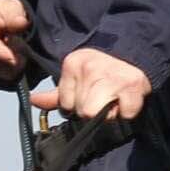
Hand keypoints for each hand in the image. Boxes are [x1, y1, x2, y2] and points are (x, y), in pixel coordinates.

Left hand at [29, 46, 151, 122]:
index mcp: (73, 64)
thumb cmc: (103, 72)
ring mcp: (111, 76)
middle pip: (83, 111)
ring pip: (100, 115)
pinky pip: (125, 114)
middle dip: (94, 110)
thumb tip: (34, 100)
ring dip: (110, 113)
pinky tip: (127, 99)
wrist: (135, 55)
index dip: (79, 106)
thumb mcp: (77, 77)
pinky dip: (128, 111)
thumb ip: (56, 94)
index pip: (66, 104)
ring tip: (115, 98)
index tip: (91, 95)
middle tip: (105, 97)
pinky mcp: (132, 84)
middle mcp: (90, 68)